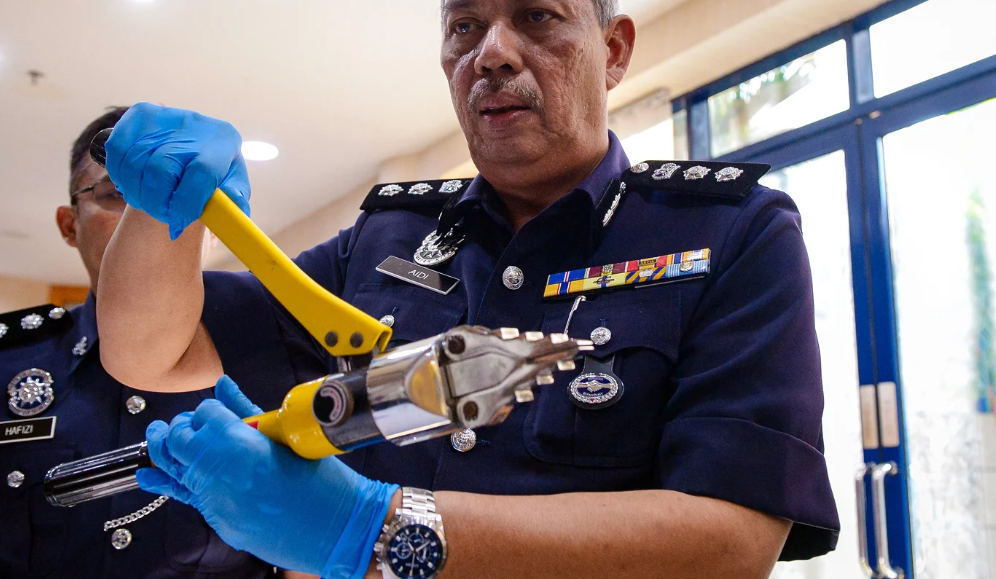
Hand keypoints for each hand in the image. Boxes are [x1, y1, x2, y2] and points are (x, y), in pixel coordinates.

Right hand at [105, 102, 250, 239]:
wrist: (198, 141)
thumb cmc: (216, 169)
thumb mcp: (231, 184)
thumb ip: (234, 198)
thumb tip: (234, 208)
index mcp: (224, 142)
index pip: (201, 174)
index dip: (186, 204)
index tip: (178, 223)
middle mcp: (195, 125)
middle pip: (161, 170)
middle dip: (157, 203)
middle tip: (163, 215)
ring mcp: (164, 117)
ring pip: (134, 164)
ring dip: (137, 193)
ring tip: (149, 201)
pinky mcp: (139, 114)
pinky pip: (116, 151)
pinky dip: (120, 175)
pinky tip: (134, 184)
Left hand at [136, 376, 398, 577]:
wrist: (333, 525)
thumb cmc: (320, 481)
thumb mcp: (285, 435)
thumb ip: (247, 410)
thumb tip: (224, 387)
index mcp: (237, 441)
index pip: (204, 413)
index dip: (208, 410)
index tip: (214, 411)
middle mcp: (218, 469)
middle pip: (179, 438)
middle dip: (180, 427)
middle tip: (185, 423)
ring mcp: (214, 496)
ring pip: (171, 467)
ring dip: (162, 450)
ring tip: (157, 438)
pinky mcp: (217, 517)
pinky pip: (182, 496)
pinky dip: (164, 484)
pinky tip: (150, 476)